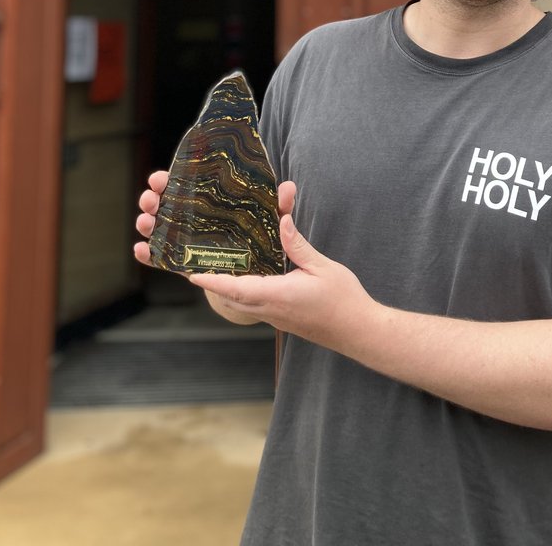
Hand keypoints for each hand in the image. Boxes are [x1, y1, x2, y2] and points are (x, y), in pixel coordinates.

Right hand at [132, 173, 297, 265]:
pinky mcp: (183, 262)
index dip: (167, 179)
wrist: (257, 272)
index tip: (160, 177)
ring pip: (158, 228)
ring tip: (145, 222)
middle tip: (151, 199)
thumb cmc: (260, 236)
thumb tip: (288, 187)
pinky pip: (161, 259)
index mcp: (209, 199)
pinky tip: (141, 250)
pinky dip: (148, 255)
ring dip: (147, 223)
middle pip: (165, 203)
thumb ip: (280, 206)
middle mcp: (192, 216)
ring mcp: (185, 239)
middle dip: (152, 198)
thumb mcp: (271, 220)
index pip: (184, 184)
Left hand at [188, 213, 372, 349]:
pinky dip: (242, 294)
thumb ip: (297, 244)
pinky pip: (253, 307)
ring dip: (226, 290)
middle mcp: (271, 309)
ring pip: (241, 304)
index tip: (193, 275)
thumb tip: (281, 220)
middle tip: (198, 265)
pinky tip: (247, 279)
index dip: (214, 282)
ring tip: (216, 270)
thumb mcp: (321, 265)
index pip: (237, 289)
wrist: (358, 330)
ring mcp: (275, 317)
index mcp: (278, 295)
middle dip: (214, 284)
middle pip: (232, 299)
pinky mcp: (281, 319)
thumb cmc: (342, 299)